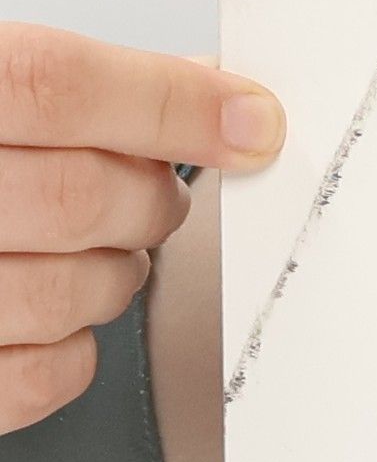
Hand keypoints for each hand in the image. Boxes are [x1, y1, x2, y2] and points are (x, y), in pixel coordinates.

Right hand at [0, 22, 284, 435]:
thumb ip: (64, 87)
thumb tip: (213, 90)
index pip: (54, 83)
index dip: (172, 102)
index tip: (253, 123)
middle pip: (79, 195)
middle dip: (150, 200)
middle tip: (154, 196)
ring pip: (71, 290)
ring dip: (116, 274)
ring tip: (97, 253)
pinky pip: (39, 377)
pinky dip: (74, 353)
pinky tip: (51, 317)